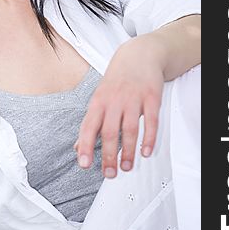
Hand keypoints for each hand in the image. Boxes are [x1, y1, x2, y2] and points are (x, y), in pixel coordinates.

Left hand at [74, 34, 165, 177]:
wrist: (139, 56)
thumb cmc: (117, 80)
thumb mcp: (99, 98)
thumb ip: (90, 124)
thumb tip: (77, 147)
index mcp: (98, 102)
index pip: (88, 127)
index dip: (85, 146)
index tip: (84, 164)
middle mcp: (114, 101)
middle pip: (110, 132)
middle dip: (109, 156)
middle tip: (110, 174)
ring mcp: (133, 99)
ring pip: (130, 130)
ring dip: (128, 152)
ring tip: (127, 167)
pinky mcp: (151, 98)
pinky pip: (150, 122)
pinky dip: (148, 139)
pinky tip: (145, 152)